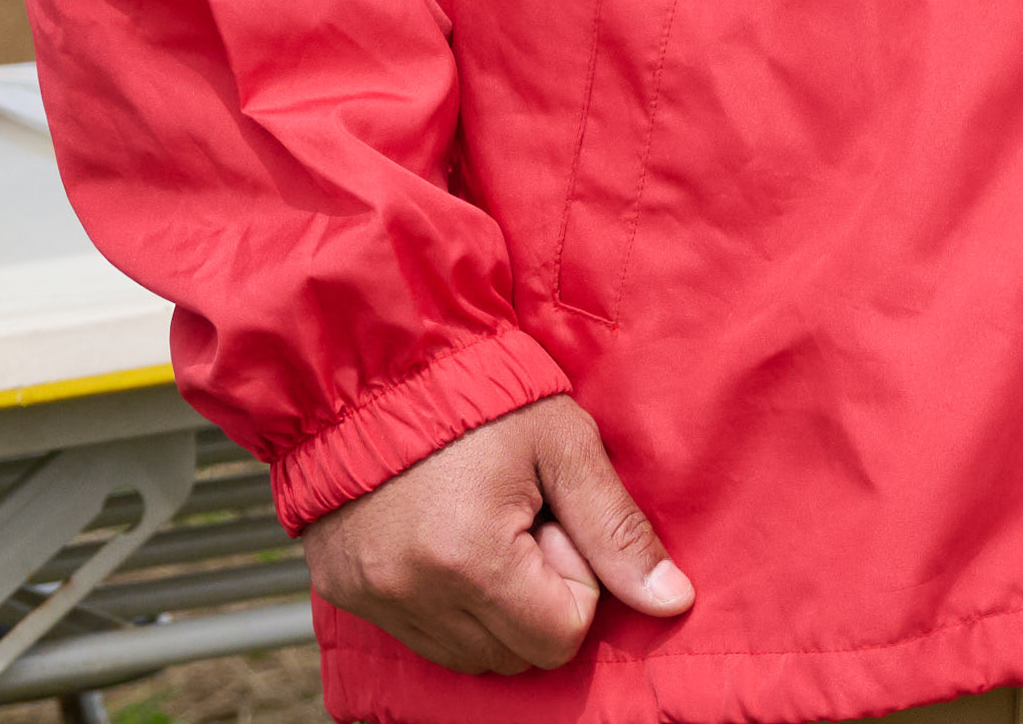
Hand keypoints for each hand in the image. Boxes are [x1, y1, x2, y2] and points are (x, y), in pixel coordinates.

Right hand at [307, 397, 689, 675]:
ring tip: (482, 528)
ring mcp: (376, 600)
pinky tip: (446, 543)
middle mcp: (415, 594)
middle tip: (521, 521)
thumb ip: (618, 531)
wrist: (379, 367)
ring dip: (493, 609)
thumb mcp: (565, 446)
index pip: (560, 636)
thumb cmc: (481, 395)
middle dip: (536, 599)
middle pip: (516, 656)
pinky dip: (447, 607)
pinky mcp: (347, 593)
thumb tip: (675, 601)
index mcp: (472, 559)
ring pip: (469, 656)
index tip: (554, 521)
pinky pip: (421, 638)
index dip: (575, 580)